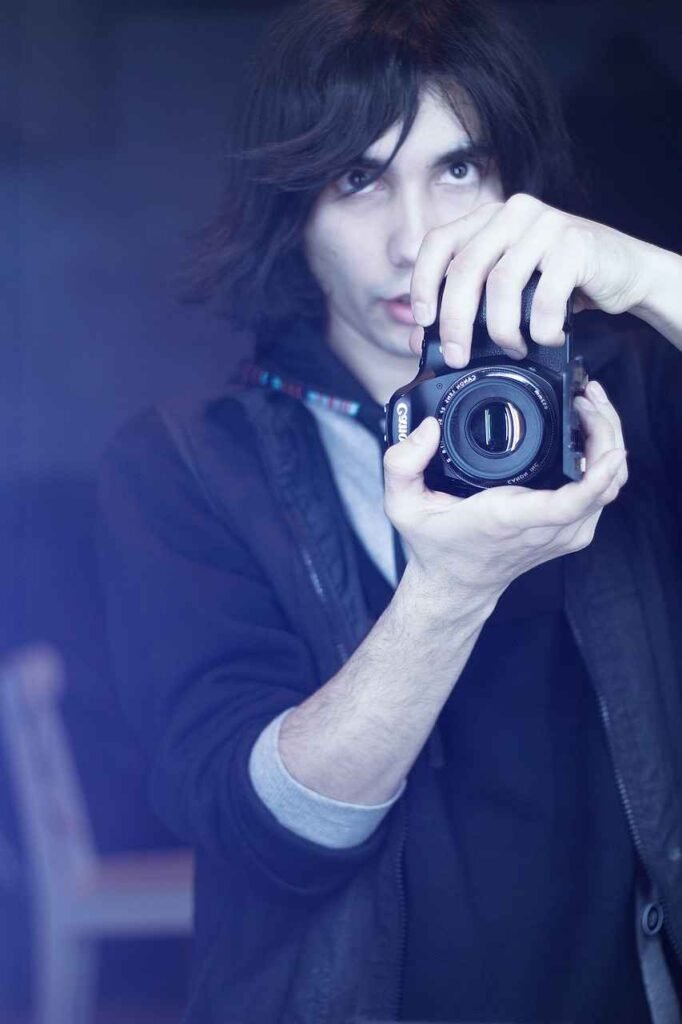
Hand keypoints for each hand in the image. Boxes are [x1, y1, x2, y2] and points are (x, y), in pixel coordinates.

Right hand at [383, 377, 626, 604]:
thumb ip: (402, 463)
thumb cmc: (435, 544)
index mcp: (509, 518)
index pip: (568, 503)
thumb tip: (427, 429)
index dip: (597, 475)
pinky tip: (590, 432)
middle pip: (604, 484)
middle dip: (607, 433)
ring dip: (610, 441)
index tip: (609, 447)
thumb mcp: (402, 505)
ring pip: (612, 487)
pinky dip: (606, 460)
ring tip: (591, 403)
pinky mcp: (572, 531)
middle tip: (587, 395)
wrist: (455, 585)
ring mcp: (565, 533)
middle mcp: (545, 529)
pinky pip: (604, 494)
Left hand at [408, 192, 664, 366]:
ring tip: (513, 349)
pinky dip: (542, 327)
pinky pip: (545, 294)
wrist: (625, 270)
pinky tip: (546, 337)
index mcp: (487, 219)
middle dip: (455, 321)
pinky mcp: (576, 242)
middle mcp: (512, 213)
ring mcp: (545, 223)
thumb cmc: (561, 281)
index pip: (437, 243)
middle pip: (465, 269)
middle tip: (458, 355)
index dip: (422, 284)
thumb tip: (419, 338)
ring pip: (501, 284)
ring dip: (502, 330)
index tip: (422, 322)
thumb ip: (469, 304)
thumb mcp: (510, 288)